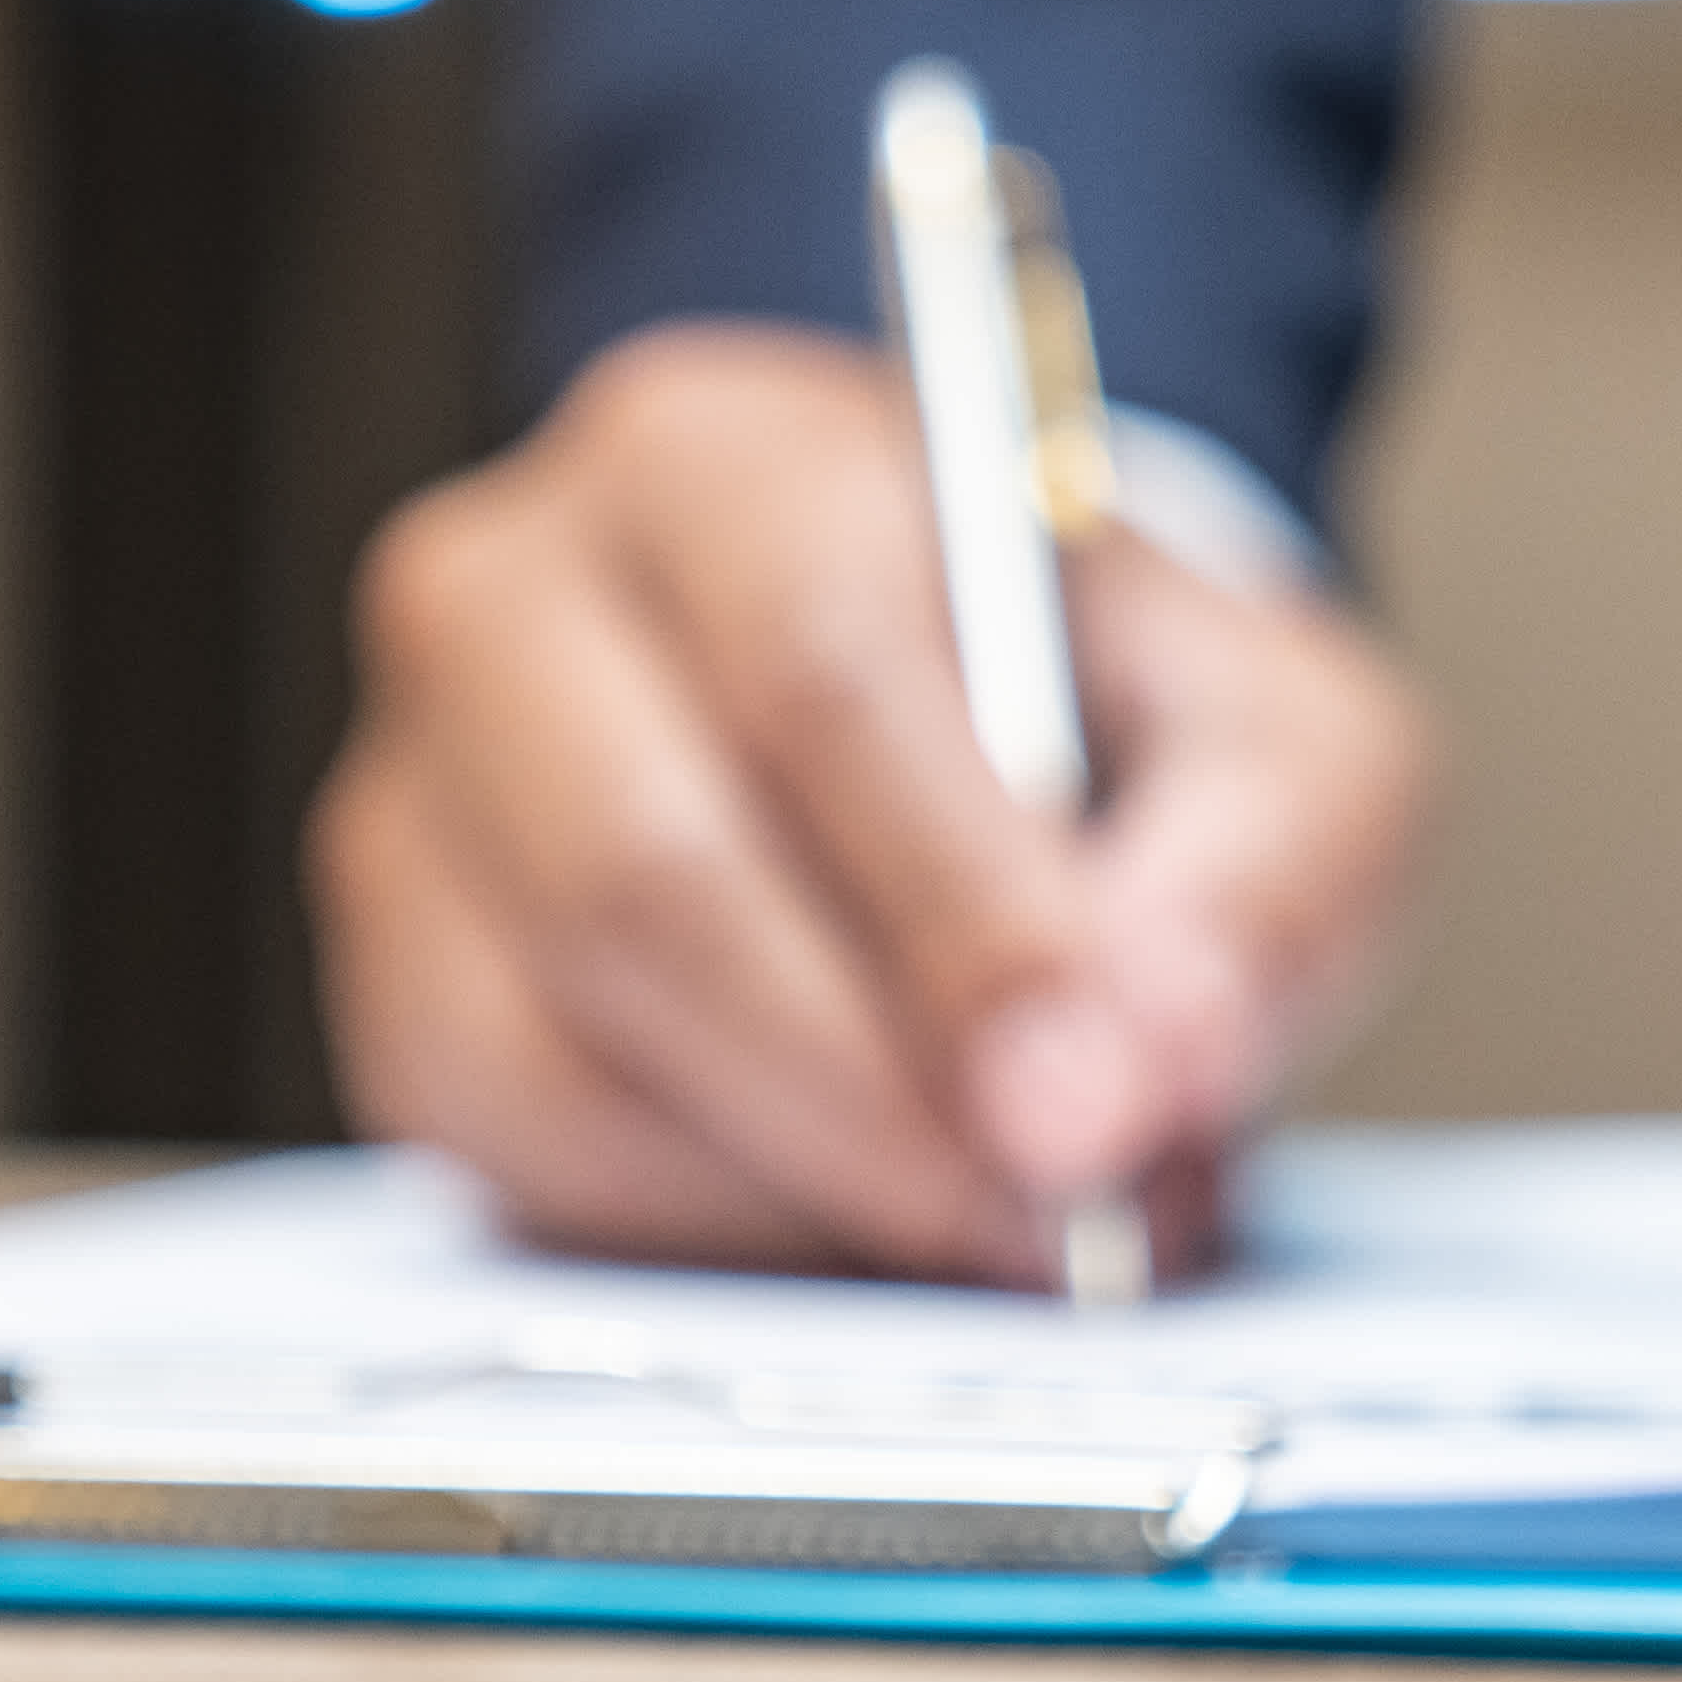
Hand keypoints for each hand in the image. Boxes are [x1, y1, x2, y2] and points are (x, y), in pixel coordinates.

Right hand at [316, 320, 1432, 1278]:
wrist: (982, 724)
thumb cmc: (1108, 716)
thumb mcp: (1283, 747)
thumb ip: (1255, 888)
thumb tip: (1137, 1077)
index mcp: (730, 458)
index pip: (816, 674)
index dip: (957, 916)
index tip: (1086, 1105)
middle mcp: (517, 591)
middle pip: (642, 872)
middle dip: (870, 1089)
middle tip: (1045, 1218)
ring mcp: (419, 793)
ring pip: (552, 1041)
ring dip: (793, 1179)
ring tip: (988, 1219)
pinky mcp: (399, 978)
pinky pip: (502, 1148)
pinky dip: (694, 1223)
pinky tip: (845, 1209)